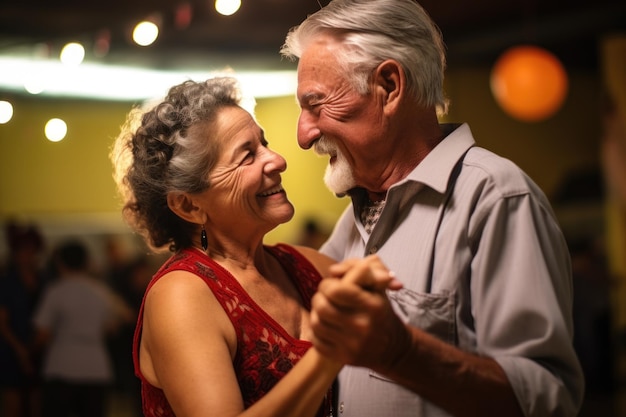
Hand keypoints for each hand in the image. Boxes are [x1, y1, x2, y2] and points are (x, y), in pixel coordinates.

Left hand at [310, 255, 409, 372]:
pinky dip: (316, 330)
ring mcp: (352, 345)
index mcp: (372, 306)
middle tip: (325, 297)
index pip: (335, 290)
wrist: (392, 347)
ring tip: (324, 310)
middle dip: (319, 297)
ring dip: (316, 312)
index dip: (328, 284)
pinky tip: (325, 325)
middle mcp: (362, 327)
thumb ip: (358, 270)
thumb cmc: (380, 310)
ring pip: (317, 323)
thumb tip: (333, 271)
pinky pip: (316, 341)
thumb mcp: (377, 286)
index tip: (331, 285)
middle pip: (323, 306)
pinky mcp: (343, 358)